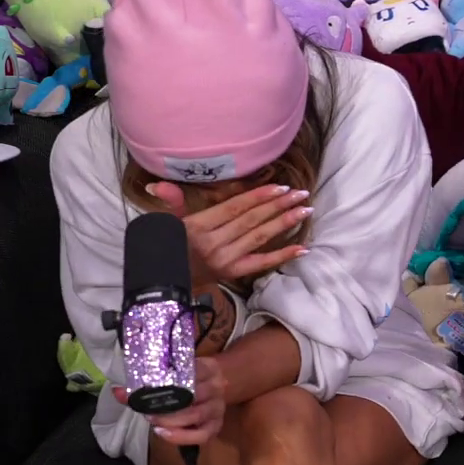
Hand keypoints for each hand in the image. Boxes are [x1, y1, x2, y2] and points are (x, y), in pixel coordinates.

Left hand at [116, 356, 227, 447]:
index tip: (150, 383)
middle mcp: (217, 387)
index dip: (172, 378)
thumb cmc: (189, 381)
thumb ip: (148, 381)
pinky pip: (202, 435)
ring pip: (196, 415)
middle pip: (194, 394)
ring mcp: (218, 408)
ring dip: (172, 420)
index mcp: (209, 368)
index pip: (195, 368)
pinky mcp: (216, 425)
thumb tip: (117, 391)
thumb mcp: (176, 373)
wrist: (213, 389)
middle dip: (168, 404)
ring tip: (153, 422)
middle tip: (147, 410)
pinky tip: (163, 434)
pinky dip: (182, 436)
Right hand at [147, 182, 310, 286]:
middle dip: (279, 205)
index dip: (259, 196)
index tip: (281, 186)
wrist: (162, 280)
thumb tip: (157, 183)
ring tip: (305, 211)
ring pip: (259, 237)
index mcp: (198, 225)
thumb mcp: (169, 222)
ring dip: (284, 223)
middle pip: (252, 220)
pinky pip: (261, 263)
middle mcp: (214, 242)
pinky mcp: (232, 273)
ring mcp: (225, 259)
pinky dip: (282, 255)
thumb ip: (172, 201)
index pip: (235, 207)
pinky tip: (302, 248)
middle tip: (302, 194)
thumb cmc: (169, 245)